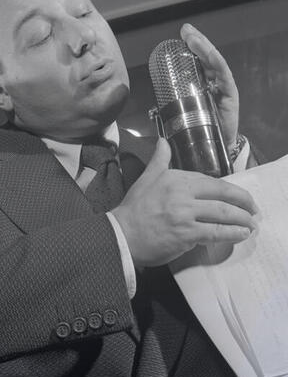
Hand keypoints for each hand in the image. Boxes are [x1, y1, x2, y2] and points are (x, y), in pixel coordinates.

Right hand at [112, 139, 257, 266]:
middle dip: (243, 203)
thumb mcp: (146, 178)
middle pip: (222, 195)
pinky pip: (215, 233)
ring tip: (251, 225)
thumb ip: (159, 160)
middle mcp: (182, 194)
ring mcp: (185, 214)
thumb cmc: (134, 208)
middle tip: (253, 209)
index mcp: (175, 178)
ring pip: (222, 214)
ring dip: (241, 220)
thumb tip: (163, 141)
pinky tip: (240, 235)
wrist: (122, 234)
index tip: (239, 197)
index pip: (211, 182)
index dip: (230, 190)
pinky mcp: (186, 234)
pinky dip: (231, 234)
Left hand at [180, 23, 238, 151]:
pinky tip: (210, 55)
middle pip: (206, 57)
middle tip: (186, 30)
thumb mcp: (183, 112)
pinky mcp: (230, 94)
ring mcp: (223, 86)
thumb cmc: (201, 128)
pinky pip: (224, 75)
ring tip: (193, 38)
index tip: (181, 34)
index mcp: (202, 83)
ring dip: (204, 48)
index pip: (197, 61)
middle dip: (196, 41)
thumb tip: (155, 102)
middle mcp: (214, 81)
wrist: (215, 146)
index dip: (190, 47)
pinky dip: (217, 64)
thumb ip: (173, 104)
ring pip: (214, 62)